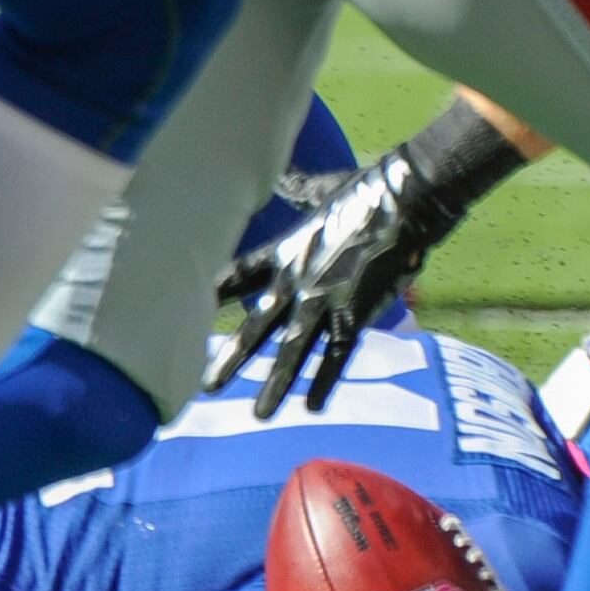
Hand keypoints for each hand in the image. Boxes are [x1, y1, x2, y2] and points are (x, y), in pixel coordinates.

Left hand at [207, 153, 445, 415]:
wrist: (405, 200)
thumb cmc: (366, 191)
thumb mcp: (321, 192)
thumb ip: (298, 191)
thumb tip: (285, 177)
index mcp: (284, 251)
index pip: (238, 277)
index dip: (214, 295)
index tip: (184, 312)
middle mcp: (296, 280)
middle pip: (257, 324)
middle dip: (233, 357)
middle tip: (207, 386)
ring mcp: (324, 299)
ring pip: (292, 350)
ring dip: (276, 384)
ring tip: (260, 414)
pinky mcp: (356, 313)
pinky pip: (336, 355)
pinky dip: (325, 381)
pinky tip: (313, 407)